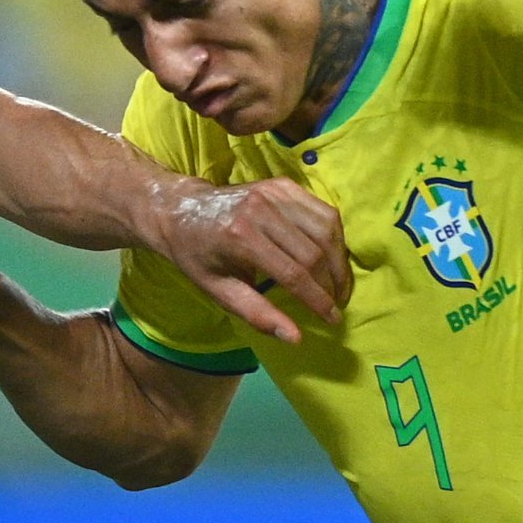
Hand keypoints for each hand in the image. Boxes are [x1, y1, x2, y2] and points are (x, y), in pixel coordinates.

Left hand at [152, 173, 351, 345]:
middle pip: (313, 252)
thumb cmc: (198, 255)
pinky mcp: (284, 185)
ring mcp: (274, 193)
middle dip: (332, 283)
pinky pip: (323, 210)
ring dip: (340, 260)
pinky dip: (335, 235)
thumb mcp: (218, 291)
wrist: (181, 209)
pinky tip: (333, 255)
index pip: (294, 274)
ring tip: (341, 283)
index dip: (318, 300)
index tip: (333, 319)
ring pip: (326, 228)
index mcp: (240, 238)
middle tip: (339, 304)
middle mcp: (260, 210)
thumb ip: (257, 314)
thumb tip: (296, 338)